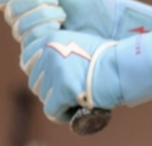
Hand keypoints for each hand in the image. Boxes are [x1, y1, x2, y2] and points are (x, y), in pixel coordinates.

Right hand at [0, 0, 151, 43]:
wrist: (102, 20)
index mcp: (25, 1)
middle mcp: (24, 20)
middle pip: (11, 11)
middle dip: (38, 2)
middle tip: (58, 2)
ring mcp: (30, 39)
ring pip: (19, 27)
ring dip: (46, 16)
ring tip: (64, 16)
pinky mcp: (38, 55)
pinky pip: (28, 43)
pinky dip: (46, 31)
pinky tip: (61, 30)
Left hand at [23, 26, 151, 122]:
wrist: (124, 66)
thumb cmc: (109, 56)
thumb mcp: (81, 43)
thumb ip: (61, 51)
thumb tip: (47, 65)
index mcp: (52, 39)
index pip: (28, 59)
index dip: (40, 71)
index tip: (55, 76)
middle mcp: (49, 53)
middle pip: (35, 80)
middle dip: (51, 87)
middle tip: (72, 87)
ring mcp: (55, 71)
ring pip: (44, 96)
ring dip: (58, 99)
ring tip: (78, 95)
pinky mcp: (62, 90)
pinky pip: (52, 110)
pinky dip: (62, 113)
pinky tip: (77, 107)